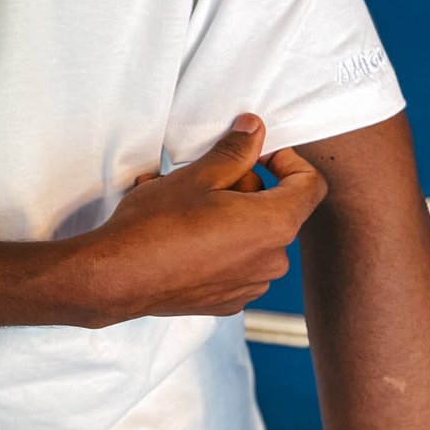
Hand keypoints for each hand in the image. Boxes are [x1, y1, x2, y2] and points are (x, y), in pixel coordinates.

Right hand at [82, 114, 326, 323]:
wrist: (119, 276)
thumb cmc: (156, 225)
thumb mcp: (196, 176)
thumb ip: (234, 151)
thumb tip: (254, 129)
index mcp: (273, 224)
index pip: (310, 185)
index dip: (288, 161)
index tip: (258, 153)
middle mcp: (273, 259)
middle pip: (276, 209)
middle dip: (245, 188)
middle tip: (201, 179)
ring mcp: (252, 285)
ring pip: (254, 236)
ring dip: (229, 217)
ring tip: (184, 209)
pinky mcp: (229, 300)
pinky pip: (236, 263)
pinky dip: (218, 246)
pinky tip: (182, 239)